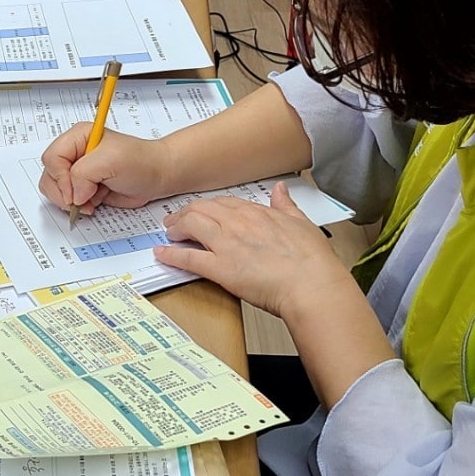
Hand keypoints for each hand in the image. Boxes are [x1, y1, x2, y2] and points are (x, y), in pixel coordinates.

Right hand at [39, 124, 175, 214]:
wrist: (157, 177)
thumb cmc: (141, 162)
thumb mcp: (110, 161)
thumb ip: (84, 174)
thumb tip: (73, 194)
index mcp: (78, 137)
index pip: (52, 157)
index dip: (60, 177)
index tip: (75, 191)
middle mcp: (75, 153)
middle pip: (49, 175)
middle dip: (63, 192)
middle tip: (80, 199)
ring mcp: (78, 171)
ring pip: (55, 189)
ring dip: (70, 201)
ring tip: (90, 201)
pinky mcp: (84, 187)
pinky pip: (68, 200)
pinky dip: (78, 206)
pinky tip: (94, 203)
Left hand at [155, 182, 357, 318]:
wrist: (313, 285)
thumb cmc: (312, 261)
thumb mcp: (302, 223)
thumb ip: (287, 205)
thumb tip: (281, 189)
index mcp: (258, 213)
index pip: (225, 203)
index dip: (209, 207)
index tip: (202, 211)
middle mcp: (239, 223)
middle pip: (202, 209)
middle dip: (185, 213)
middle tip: (176, 220)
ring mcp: (228, 244)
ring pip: (191, 225)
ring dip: (176, 227)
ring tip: (169, 233)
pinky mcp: (221, 268)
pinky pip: (189, 258)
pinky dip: (172, 255)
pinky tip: (162, 254)